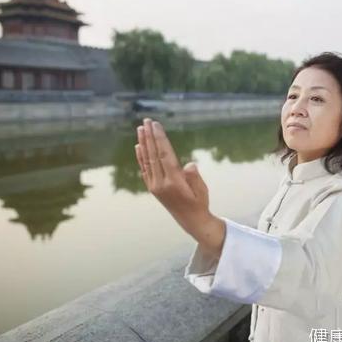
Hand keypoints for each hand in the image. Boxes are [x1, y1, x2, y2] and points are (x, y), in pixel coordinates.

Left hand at [135, 118, 224, 255]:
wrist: (191, 221)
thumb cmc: (200, 203)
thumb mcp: (202, 191)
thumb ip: (194, 178)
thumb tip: (189, 165)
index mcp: (173, 182)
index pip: (164, 155)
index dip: (159, 139)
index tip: (156, 125)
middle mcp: (160, 183)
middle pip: (153, 155)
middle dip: (149, 136)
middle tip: (146, 121)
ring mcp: (154, 186)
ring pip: (147, 160)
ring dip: (143, 143)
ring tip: (140, 128)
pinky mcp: (153, 188)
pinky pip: (145, 169)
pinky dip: (141, 156)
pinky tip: (139, 146)